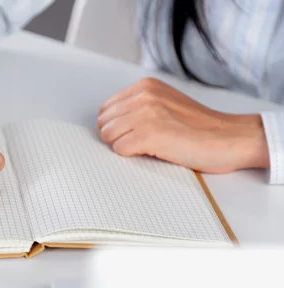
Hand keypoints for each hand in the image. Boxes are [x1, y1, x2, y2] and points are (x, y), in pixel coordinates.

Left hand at [97, 77, 269, 172]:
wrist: (230, 138)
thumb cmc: (199, 127)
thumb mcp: (165, 103)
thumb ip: (139, 105)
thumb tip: (109, 121)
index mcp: (145, 86)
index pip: (106, 108)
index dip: (116, 125)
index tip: (134, 132)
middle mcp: (143, 95)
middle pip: (104, 123)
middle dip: (117, 136)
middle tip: (141, 142)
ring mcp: (145, 114)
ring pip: (108, 136)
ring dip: (124, 146)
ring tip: (149, 146)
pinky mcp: (149, 134)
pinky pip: (119, 149)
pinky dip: (132, 155)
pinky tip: (154, 151)